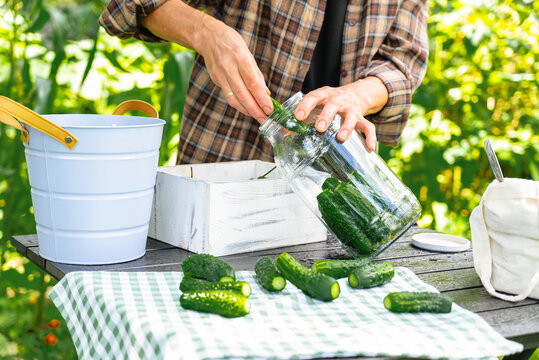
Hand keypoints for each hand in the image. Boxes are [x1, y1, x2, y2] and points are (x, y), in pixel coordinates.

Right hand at [140, 0, 272, 122]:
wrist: (207, 36)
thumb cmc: (231, 43)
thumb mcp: (248, 53)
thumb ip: (256, 74)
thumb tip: (266, 93)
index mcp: (240, 57)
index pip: (253, 83)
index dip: (262, 99)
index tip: (270, 109)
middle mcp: (229, 67)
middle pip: (243, 95)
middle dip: (255, 110)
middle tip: (266, 119)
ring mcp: (220, 75)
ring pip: (234, 99)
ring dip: (247, 111)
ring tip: (258, 116)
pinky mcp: (215, 80)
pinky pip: (228, 96)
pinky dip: (239, 104)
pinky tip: (247, 108)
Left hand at [294, 78, 388, 150]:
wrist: (355, 92)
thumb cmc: (329, 102)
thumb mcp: (317, 103)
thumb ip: (303, 117)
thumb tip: (284, 132)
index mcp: (324, 95)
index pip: (313, 96)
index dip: (305, 105)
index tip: (298, 116)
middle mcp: (338, 100)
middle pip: (332, 105)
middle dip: (326, 116)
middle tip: (319, 128)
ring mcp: (351, 108)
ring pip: (351, 116)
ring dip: (346, 127)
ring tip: (341, 138)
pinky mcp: (362, 117)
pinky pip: (368, 126)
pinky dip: (370, 137)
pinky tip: (370, 148)